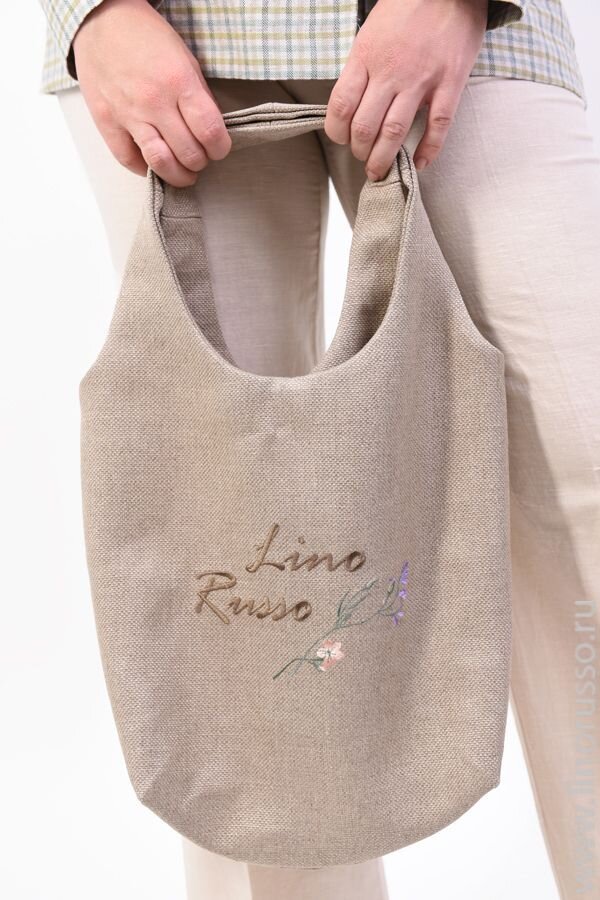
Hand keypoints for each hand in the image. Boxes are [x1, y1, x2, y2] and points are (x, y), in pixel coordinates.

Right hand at [72, 0, 231, 186]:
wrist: (101, 20)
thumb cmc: (146, 36)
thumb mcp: (185, 59)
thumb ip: (199, 97)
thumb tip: (209, 130)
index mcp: (178, 82)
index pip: (210, 132)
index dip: (220, 148)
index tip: (219, 149)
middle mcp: (154, 102)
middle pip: (188, 153)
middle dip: (200, 162)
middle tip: (200, 158)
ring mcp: (128, 114)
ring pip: (160, 163)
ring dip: (178, 175)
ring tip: (183, 173)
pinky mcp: (107, 122)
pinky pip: (128, 159)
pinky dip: (146, 169)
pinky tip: (155, 165)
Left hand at [324, 0, 487, 179]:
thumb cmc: (409, 8)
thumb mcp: (372, 32)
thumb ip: (361, 67)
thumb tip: (351, 105)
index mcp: (366, 56)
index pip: (340, 107)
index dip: (336, 133)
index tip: (341, 140)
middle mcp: (390, 71)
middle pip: (365, 127)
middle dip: (360, 152)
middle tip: (363, 159)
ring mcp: (421, 78)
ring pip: (395, 132)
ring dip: (384, 159)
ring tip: (380, 171)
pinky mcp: (450, 82)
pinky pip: (438, 126)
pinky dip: (428, 150)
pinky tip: (420, 163)